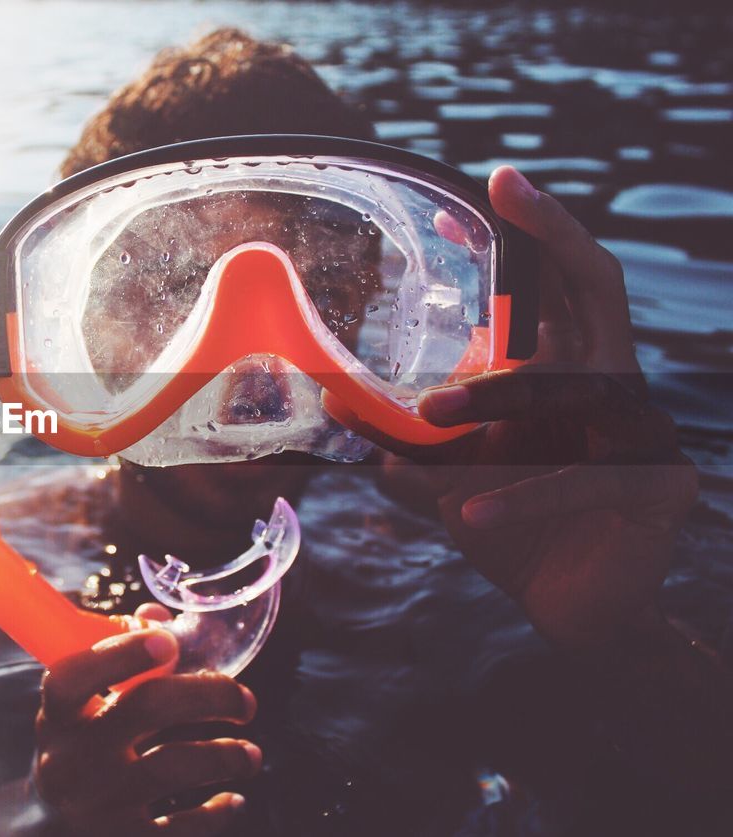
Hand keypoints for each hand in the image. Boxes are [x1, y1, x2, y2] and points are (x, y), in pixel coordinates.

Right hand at [33, 604, 259, 835]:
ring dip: (224, 755)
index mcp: (59, 716)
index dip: (121, 653)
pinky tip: (233, 798)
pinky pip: (179, 829)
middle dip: (208, 694)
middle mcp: (71, 759)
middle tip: (244, 701)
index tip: (169, 641)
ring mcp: (96, 805)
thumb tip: (159, 618)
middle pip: (145, 706)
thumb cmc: (82, 745)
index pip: (75, 677)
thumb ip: (120, 656)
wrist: (51, 826)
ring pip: (173, 766)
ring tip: (250, 755)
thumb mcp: (84, 706)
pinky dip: (216, 814)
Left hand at [395, 167, 697, 651]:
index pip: (553, 286)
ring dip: (503, 396)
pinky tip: (467, 515)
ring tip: (435, 416)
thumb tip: (335, 403)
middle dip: (555, 230)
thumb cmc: (510, 528)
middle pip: (598, 286)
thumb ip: (406, 439)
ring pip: (577, 390)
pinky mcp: (660, 486)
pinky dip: (520, 497)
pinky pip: (583, 480)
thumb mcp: (448, 475)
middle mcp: (612, 385)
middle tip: (507, 187)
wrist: (567, 610)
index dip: (526, 233)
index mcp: (567, 371)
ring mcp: (645, 431)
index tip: (484, 185)